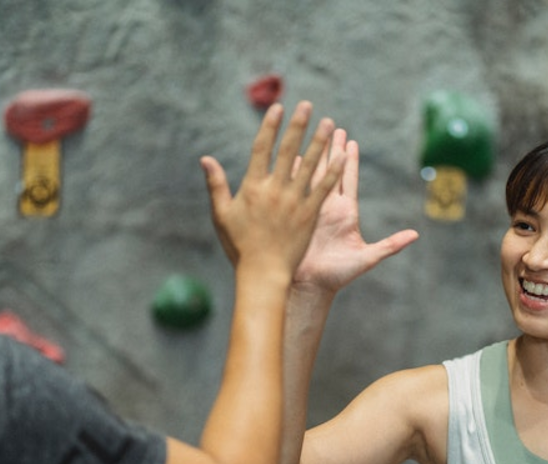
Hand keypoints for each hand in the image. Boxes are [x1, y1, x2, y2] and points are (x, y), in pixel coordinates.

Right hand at [201, 101, 344, 279]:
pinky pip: (324, 189)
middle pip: (288, 151)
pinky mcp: (309, 215)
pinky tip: (342, 156)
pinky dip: (333, 172)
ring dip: (320, 142)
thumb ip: (216, 184)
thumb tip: (205, 159)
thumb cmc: (239, 246)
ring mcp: (294, 202)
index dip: (270, 127)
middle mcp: (274, 190)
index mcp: (252, 188)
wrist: (262, 274)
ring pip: (309, 165)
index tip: (278, 108)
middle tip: (307, 105)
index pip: (261, 149)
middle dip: (298, 126)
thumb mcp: (222, 214)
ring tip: (329, 123)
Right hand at [294, 128, 418, 294]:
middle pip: (331, 171)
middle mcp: (329, 208)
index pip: (350, 181)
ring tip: (310, 133)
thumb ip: (390, 245)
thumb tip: (416, 235)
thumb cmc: (339, 275)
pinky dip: (291, 172)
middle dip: (331, 148)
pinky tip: (288, 155)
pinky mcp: (296, 216)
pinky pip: (293, 189)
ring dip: (312, 154)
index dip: (351, 161)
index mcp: (347, 214)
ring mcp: (311, 210)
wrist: (311, 286)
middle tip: (332, 126)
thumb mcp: (367, 258)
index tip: (352, 141)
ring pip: (312, 175)